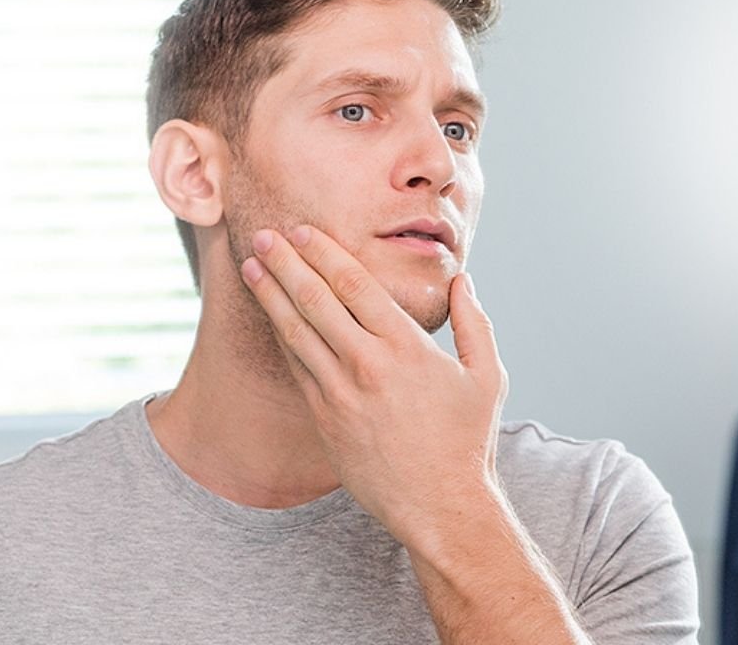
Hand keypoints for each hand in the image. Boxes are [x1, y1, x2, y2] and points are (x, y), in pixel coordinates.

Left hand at [240, 225, 508, 545]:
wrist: (439, 507)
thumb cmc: (466, 442)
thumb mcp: (486, 378)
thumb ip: (473, 324)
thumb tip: (462, 281)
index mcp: (406, 348)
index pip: (355, 284)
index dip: (324, 253)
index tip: (304, 231)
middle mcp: (367, 365)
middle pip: (316, 300)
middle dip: (286, 263)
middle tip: (265, 235)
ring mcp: (340, 394)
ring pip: (296, 332)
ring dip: (270, 295)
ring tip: (251, 267)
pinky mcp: (324, 419)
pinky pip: (296, 367)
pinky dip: (281, 336)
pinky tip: (270, 315)